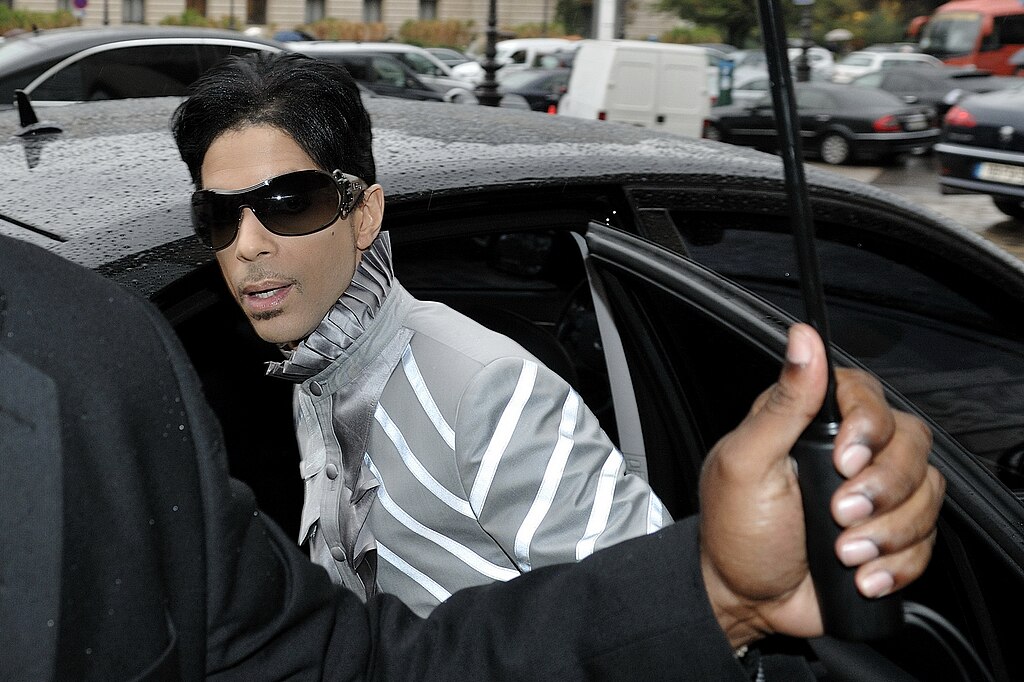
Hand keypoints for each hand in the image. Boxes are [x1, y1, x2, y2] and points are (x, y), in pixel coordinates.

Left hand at [698, 324, 943, 646]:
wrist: (745, 599)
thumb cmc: (735, 529)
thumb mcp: (746, 462)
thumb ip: (781, 403)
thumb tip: (802, 339)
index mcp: (810, 422)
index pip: (868, 395)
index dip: (868, 426)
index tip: (845, 458)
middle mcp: (848, 450)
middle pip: (910, 443)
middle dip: (881, 488)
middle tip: (839, 513)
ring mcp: (875, 492)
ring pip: (926, 492)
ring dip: (888, 531)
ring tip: (843, 552)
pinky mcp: (891, 532)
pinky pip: (927, 538)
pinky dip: (898, 563)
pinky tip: (860, 574)